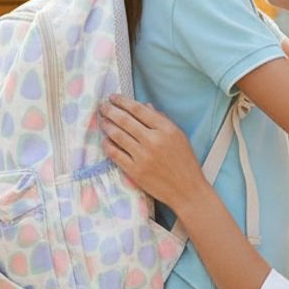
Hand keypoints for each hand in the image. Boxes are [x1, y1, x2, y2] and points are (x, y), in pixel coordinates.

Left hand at [99, 95, 207, 211]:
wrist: (187, 190)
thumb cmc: (185, 162)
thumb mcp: (179, 136)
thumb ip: (162, 119)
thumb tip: (144, 106)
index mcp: (166, 129)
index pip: (139, 110)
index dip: (123, 101)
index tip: (113, 97)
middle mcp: (153, 140)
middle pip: (125, 120)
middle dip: (110, 110)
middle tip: (102, 106)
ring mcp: (143, 156)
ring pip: (118, 135)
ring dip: (107, 125)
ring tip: (102, 120)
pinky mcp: (135, 171)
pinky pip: (115, 154)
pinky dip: (108, 145)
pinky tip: (105, 140)